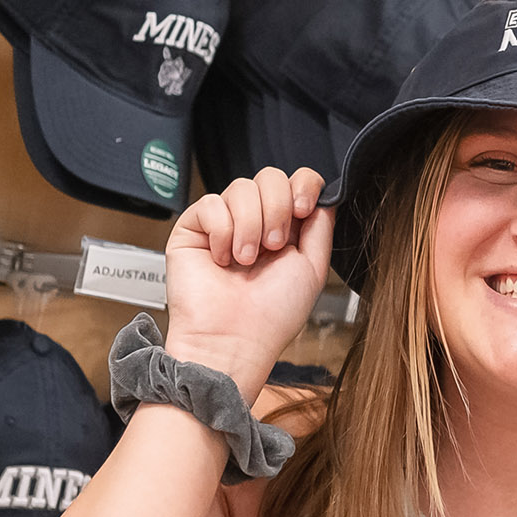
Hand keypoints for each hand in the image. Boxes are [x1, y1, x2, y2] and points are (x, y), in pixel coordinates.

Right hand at [164, 167, 332, 396]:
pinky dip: (222, 232)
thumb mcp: (312, 268)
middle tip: (272, 247)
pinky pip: (211, 203)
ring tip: (245, 261)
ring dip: (250, 226)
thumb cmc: (272, 316)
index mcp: (284, 228)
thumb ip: (320, 227)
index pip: (295, 180)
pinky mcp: (193, 228)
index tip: (303, 209)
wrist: (234, 340)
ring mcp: (222, 223)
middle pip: (269, 176)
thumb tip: (324, 195)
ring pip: (241, 186)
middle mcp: (254, 221)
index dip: (302, 185)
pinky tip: (222, 260)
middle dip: (277, 209)